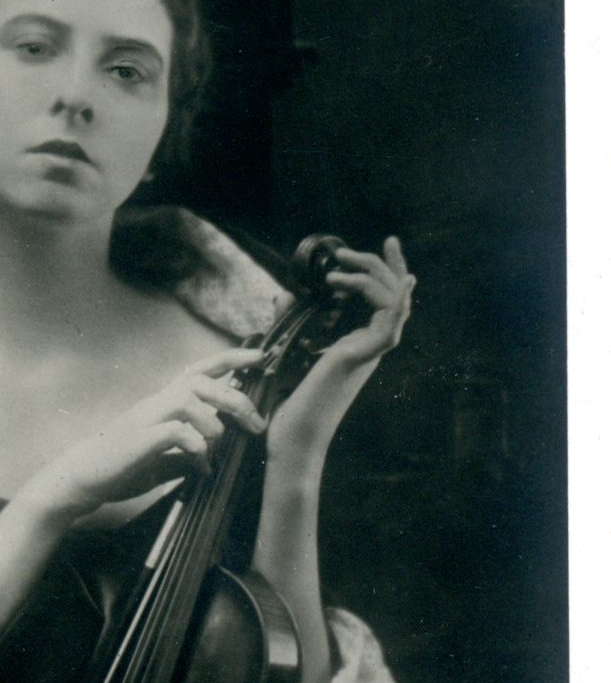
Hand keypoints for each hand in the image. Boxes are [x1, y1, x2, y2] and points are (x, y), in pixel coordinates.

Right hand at [18, 345, 268, 523]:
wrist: (82, 478)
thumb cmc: (119, 468)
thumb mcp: (161, 462)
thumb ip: (184, 457)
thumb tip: (209, 464)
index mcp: (164, 404)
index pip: (200, 371)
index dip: (230, 359)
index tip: (260, 357)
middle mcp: (156, 403)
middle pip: (201, 381)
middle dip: (235, 398)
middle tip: (257, 423)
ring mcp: (147, 419)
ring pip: (189, 399)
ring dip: (214, 423)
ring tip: (217, 446)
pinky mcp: (140, 439)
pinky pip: (176, 432)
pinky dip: (196, 446)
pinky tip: (200, 465)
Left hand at [267, 236, 415, 474]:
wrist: (292, 439)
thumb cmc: (291, 405)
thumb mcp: (289, 350)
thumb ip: (290, 322)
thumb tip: (284, 295)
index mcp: (361, 344)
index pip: (387, 300)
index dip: (390, 270)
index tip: (385, 243)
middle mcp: (371, 346)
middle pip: (398, 294)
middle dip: (384, 262)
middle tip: (355, 248)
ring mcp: (369, 352)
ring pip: (395, 300)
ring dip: (369, 274)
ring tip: (334, 270)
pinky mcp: (359, 356)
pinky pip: (387, 319)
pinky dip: (374, 294)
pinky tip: (344, 282)